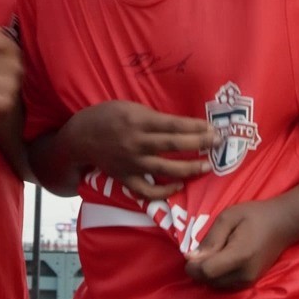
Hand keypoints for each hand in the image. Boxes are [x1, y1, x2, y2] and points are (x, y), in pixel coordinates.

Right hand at [69, 100, 214, 198]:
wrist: (80, 138)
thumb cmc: (107, 117)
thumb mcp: (129, 107)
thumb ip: (153, 117)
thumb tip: (182, 126)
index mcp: (138, 120)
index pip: (174, 125)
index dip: (196, 127)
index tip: (213, 128)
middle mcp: (136, 142)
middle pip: (173, 146)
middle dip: (199, 145)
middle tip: (218, 144)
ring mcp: (131, 163)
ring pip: (165, 169)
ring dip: (189, 169)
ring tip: (206, 166)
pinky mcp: (125, 178)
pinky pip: (147, 191)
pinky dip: (164, 191)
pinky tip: (179, 185)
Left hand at [184, 199, 293, 290]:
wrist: (282, 225)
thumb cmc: (254, 216)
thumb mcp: (228, 218)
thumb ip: (210, 239)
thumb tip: (191, 258)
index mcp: (240, 256)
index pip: (207, 271)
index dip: (193, 265)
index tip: (191, 252)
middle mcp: (244, 274)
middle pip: (208, 280)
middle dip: (199, 267)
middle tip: (206, 248)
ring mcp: (248, 282)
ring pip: (214, 284)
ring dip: (207, 272)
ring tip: (217, 251)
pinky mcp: (248, 284)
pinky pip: (223, 284)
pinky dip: (217, 274)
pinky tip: (223, 259)